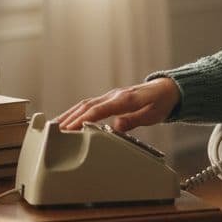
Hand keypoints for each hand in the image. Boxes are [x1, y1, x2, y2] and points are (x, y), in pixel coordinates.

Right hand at [53, 77, 179, 132]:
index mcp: (126, 99)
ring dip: (69, 115)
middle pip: (88, 106)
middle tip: (54, 131)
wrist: (168, 89)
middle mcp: (115, 95)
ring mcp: (111, 95)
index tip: (71, 128)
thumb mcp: (153, 115)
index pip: (100, 109)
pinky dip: (76, 112)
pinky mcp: (110, 98)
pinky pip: (90, 105)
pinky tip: (67, 120)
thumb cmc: (161, 103)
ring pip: (85, 104)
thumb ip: (134, 120)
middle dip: (70, 118)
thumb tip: (115, 127)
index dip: (84, 119)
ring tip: (54, 126)